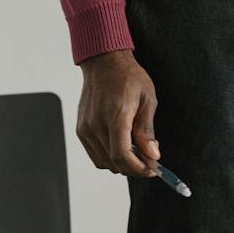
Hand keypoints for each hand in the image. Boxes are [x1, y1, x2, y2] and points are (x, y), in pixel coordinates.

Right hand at [76, 49, 160, 177]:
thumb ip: (147, 130)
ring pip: (104, 162)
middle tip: (149, 157)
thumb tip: (152, 155)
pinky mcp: (81, 130)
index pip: (122, 155)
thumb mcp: (147, 99)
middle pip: (114, 163)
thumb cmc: (128, 77)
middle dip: (135, 167)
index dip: (139, 168)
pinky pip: (96, 155)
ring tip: (136, 149)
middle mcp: (96, 124)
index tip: (152, 169)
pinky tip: (122, 144)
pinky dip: (110, 157)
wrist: (104, 63)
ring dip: (122, 163)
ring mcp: (85, 128)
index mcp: (115, 115)